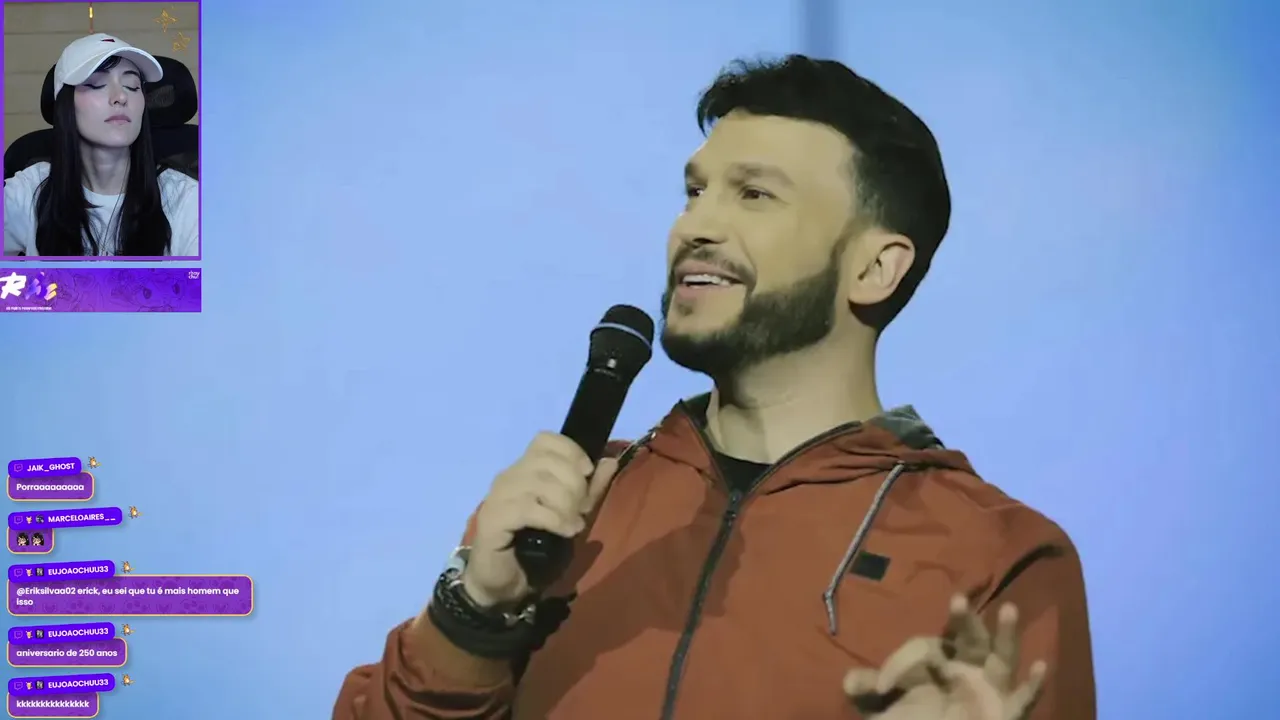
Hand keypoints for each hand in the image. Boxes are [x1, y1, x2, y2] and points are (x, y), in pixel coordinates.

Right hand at [462, 432, 618, 608]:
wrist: (504, 583)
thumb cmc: (536, 547)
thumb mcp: (572, 514)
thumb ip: (590, 489)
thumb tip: (610, 460)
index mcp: (524, 469)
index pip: (545, 440)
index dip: (571, 450)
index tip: (587, 472)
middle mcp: (509, 476)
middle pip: (547, 461)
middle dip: (574, 484)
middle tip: (582, 509)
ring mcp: (498, 496)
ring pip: (539, 483)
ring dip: (566, 504)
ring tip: (573, 524)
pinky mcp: (493, 518)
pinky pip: (528, 508)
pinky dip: (554, 519)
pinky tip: (565, 531)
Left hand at [843, 595, 1046, 719]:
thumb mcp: (884, 711)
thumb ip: (868, 692)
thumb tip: (847, 681)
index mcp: (939, 664)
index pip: (929, 647)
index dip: (906, 661)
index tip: (884, 680)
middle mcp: (968, 671)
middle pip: (970, 640)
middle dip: (965, 621)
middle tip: (958, 601)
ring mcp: (991, 691)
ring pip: (1002, 658)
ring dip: (1007, 635)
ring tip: (1009, 609)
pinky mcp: (1007, 713)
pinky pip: (1023, 698)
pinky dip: (1033, 684)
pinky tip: (1040, 665)